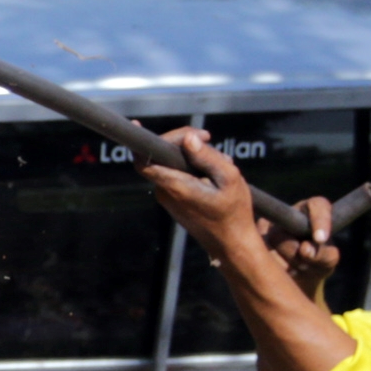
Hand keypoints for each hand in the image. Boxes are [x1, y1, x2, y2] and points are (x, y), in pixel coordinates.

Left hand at [140, 130, 335, 297]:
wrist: (232, 245)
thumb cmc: (234, 213)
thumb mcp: (229, 179)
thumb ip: (208, 157)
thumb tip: (187, 138)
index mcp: (176, 187)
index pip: (146, 161)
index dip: (139, 142)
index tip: (137, 126)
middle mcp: (166, 194)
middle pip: (162, 156)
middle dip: (183, 143)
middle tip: (208, 139)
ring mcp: (169, 199)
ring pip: (173, 165)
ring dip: (194, 157)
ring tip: (221, 163)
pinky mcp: (175, 202)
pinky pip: (179, 177)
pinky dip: (194, 170)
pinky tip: (216, 175)